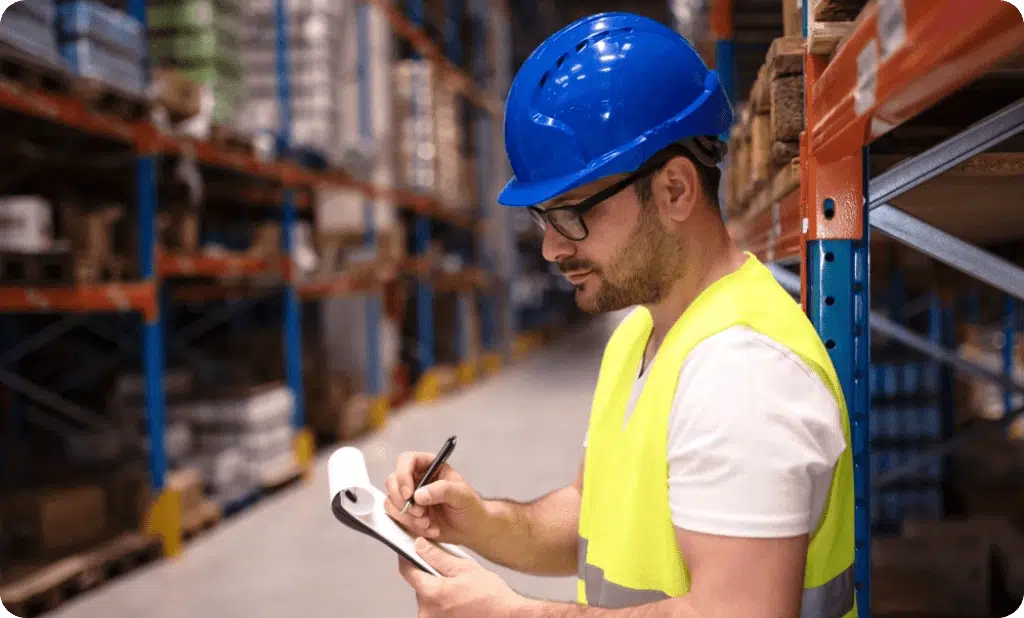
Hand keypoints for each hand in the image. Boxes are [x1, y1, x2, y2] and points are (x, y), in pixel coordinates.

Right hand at [384, 451, 489, 546]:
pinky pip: (396, 518)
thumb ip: (443, 490)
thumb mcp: (462, 494)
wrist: (471, 529)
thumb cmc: (470, 506)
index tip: (409, 494)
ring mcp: (410, 497)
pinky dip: (410, 526)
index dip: (403, 474)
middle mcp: (416, 479)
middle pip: (392, 481)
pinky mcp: (407, 514)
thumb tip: (419, 495)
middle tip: (420, 513)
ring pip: (391, 501)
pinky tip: (428, 528)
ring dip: (407, 516)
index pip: (406, 460)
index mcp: (430, 466)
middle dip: (403, 501)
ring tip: (427, 523)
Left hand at [399, 537, 524, 617]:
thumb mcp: (465, 568)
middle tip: (449, 571)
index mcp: (432, 593)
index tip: (411, 550)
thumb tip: (419, 546)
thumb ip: (438, 557)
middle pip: (418, 586)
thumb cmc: (491, 596)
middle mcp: (427, 612)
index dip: (407, 557)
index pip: (407, 571)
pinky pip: (433, 610)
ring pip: (426, 598)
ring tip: (458, 588)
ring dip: (437, 590)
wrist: (507, 616)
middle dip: (429, 575)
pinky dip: (442, 602)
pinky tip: (458, 599)